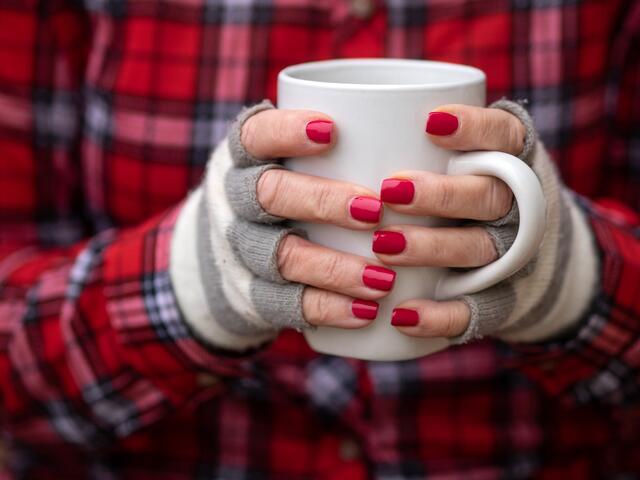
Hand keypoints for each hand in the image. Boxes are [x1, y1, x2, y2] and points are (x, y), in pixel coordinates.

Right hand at [201, 101, 397, 341]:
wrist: (232, 251)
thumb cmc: (290, 190)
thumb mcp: (295, 158)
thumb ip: (341, 143)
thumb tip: (433, 120)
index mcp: (246, 157)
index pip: (256, 136)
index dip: (286, 132)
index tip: (331, 131)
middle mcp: (236, 201)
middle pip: (269, 195)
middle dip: (322, 201)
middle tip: (374, 210)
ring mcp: (243, 250)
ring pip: (280, 257)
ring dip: (334, 268)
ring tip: (384, 278)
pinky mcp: (254, 293)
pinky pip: (285, 304)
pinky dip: (328, 308)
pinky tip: (366, 313)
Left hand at [377, 101, 593, 343]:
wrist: (538, 261)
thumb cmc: (475, 192)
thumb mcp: (471, 158)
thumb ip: (426, 140)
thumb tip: (341, 111)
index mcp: (514, 162)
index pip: (504, 136)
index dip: (474, 128)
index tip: (430, 123)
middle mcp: (520, 206)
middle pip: (488, 196)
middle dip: (440, 194)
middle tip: (389, 191)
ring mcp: (513, 255)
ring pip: (478, 250)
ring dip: (431, 247)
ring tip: (382, 247)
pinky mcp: (501, 300)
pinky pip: (476, 311)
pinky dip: (440, 315)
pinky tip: (402, 315)